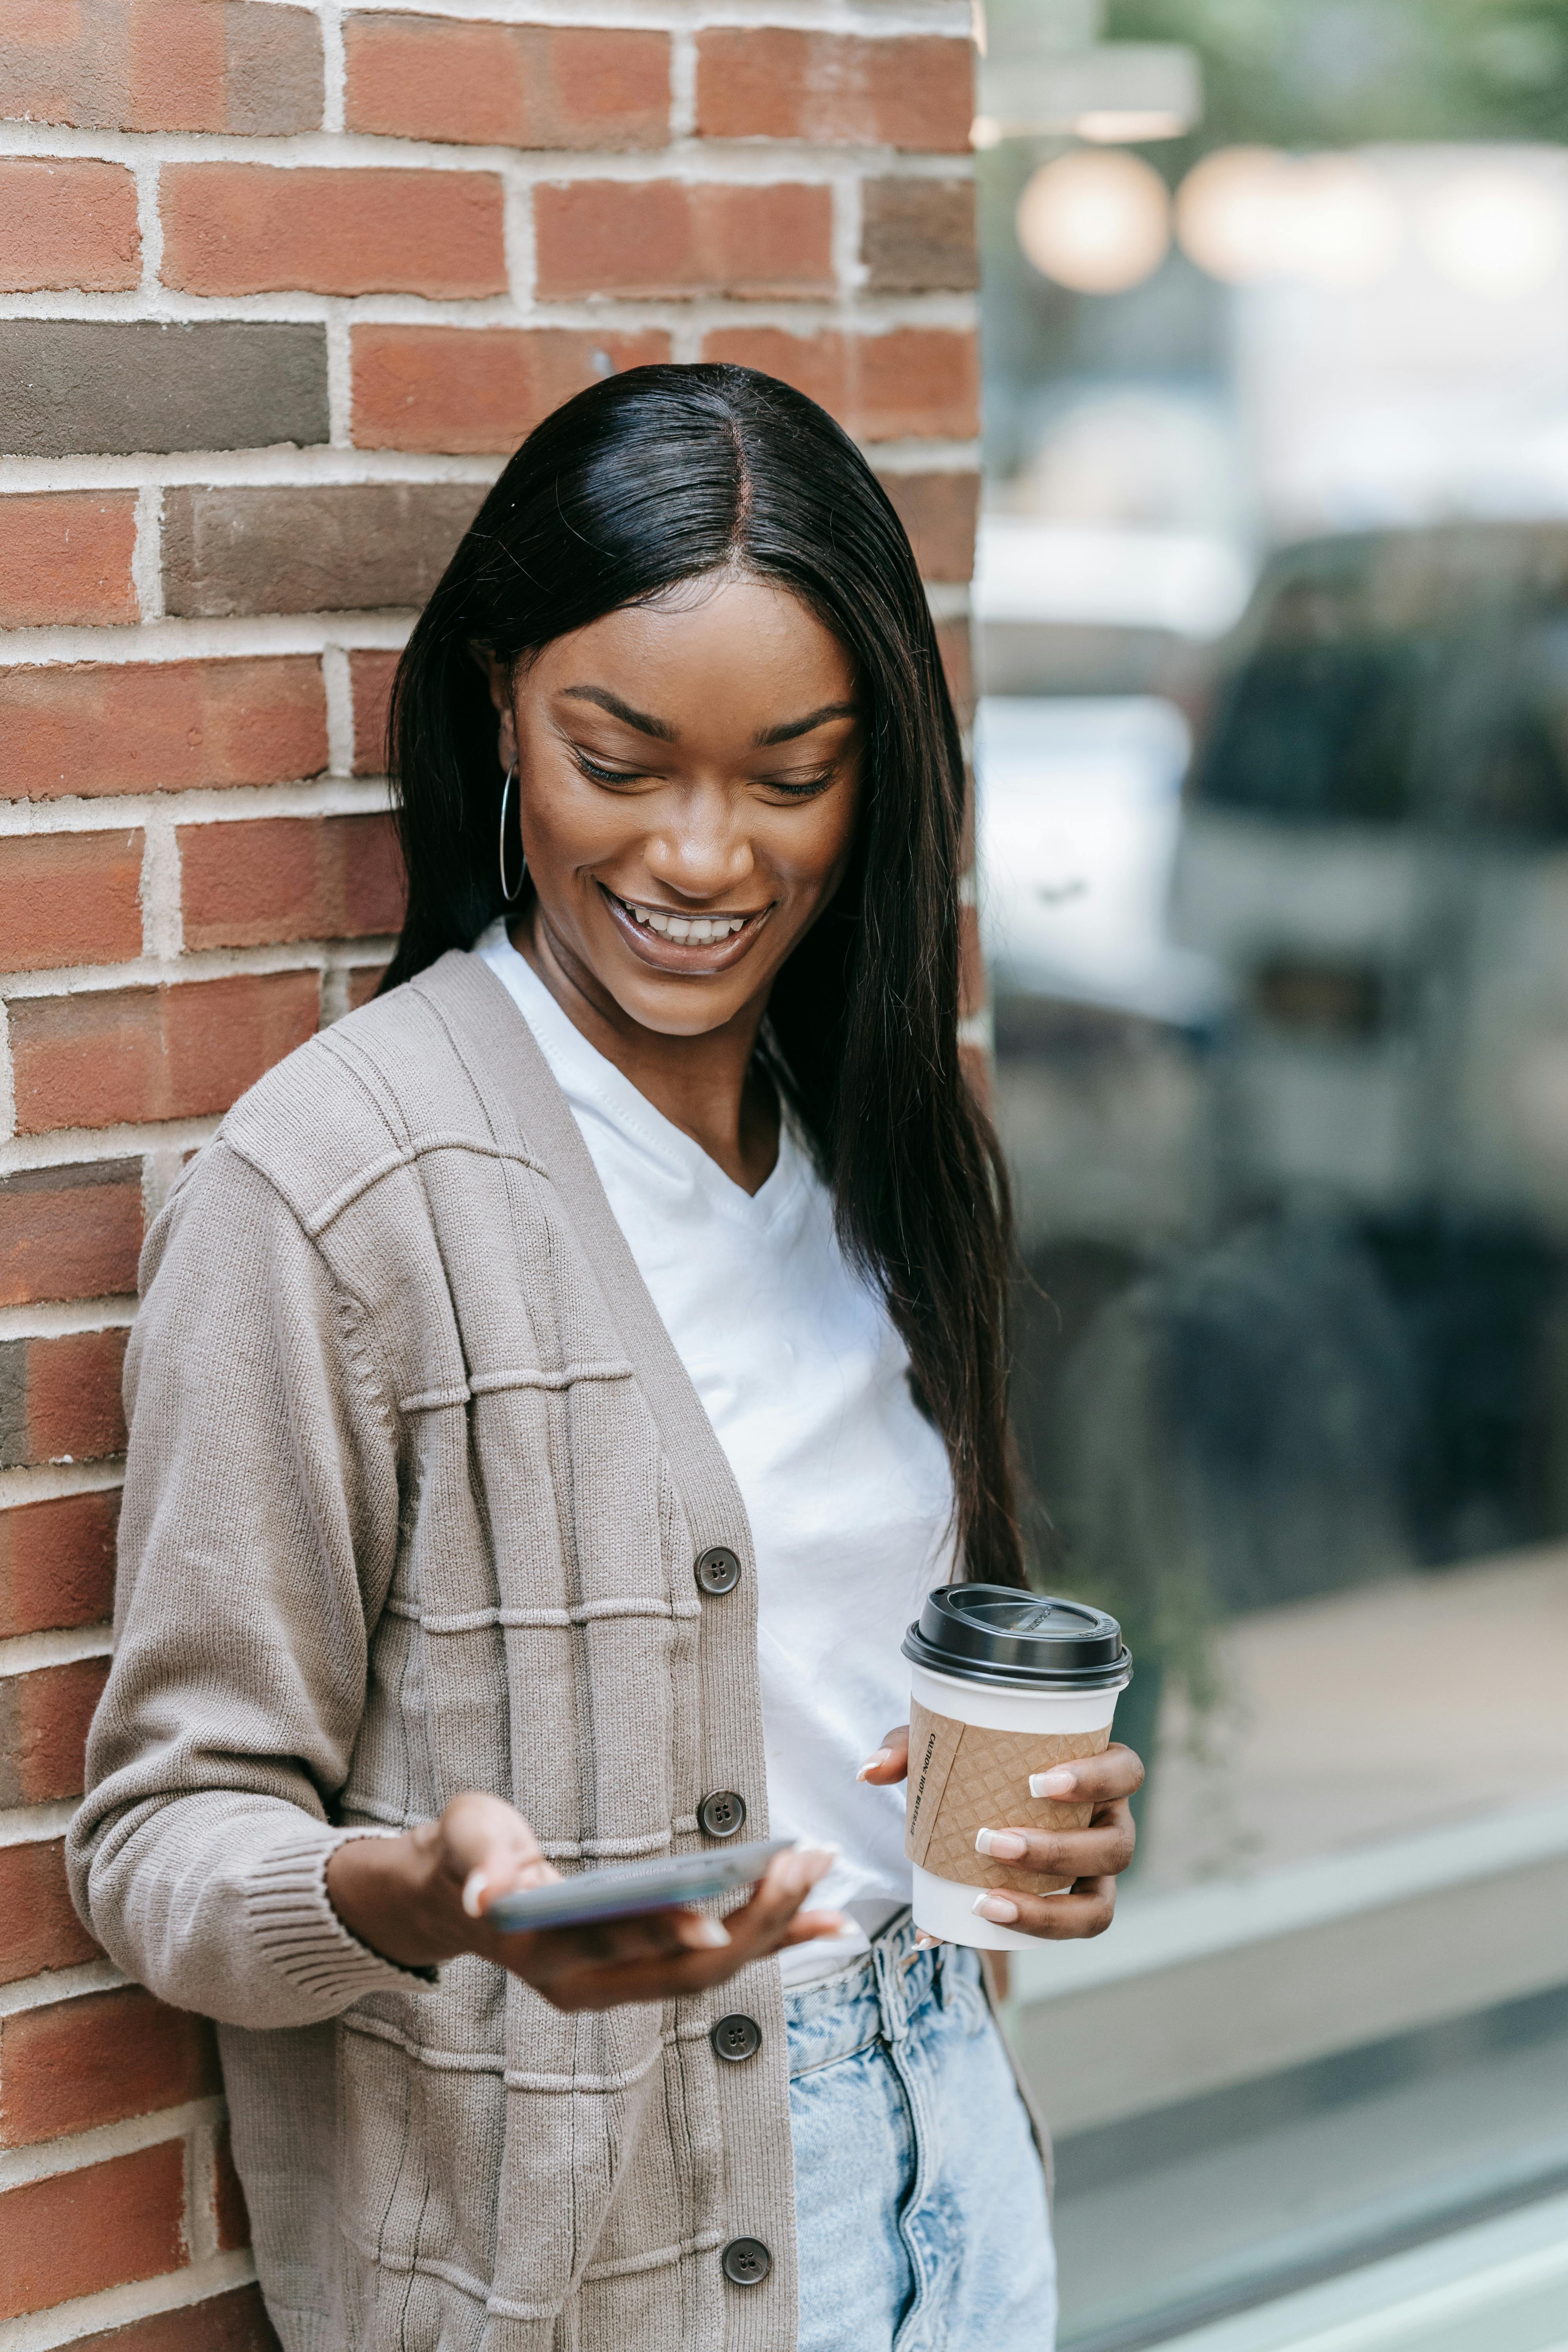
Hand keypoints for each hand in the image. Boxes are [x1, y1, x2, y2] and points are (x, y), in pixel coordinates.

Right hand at [326, 1792, 845, 2010]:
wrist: (455, 1898)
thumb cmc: (465, 1857)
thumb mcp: (466, 1843)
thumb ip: (483, 1863)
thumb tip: (493, 1895)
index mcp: (547, 1952)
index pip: (618, 1948)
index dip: (665, 1931)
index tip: (717, 1914)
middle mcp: (589, 1984)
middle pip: (683, 1967)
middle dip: (751, 1921)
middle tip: (805, 1867)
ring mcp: (618, 1984)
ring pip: (709, 1970)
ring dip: (772, 1930)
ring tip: (827, 1890)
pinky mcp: (641, 1969)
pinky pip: (713, 1960)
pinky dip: (766, 1939)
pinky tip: (816, 1920)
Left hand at [858, 1726, 1143, 1941]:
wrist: (973, 1809)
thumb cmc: (975, 1767)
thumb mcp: (942, 1750)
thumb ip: (907, 1750)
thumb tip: (869, 1772)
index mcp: (1097, 1776)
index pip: (1125, 1771)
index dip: (1096, 1778)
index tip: (1039, 1782)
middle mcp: (1108, 1825)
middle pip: (1114, 1846)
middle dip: (1058, 1851)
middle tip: (993, 1843)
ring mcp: (1094, 1875)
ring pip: (1098, 1906)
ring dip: (1048, 1910)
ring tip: (988, 1901)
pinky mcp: (1069, 1909)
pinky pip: (1061, 1934)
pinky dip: (1019, 1934)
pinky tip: (959, 1930)